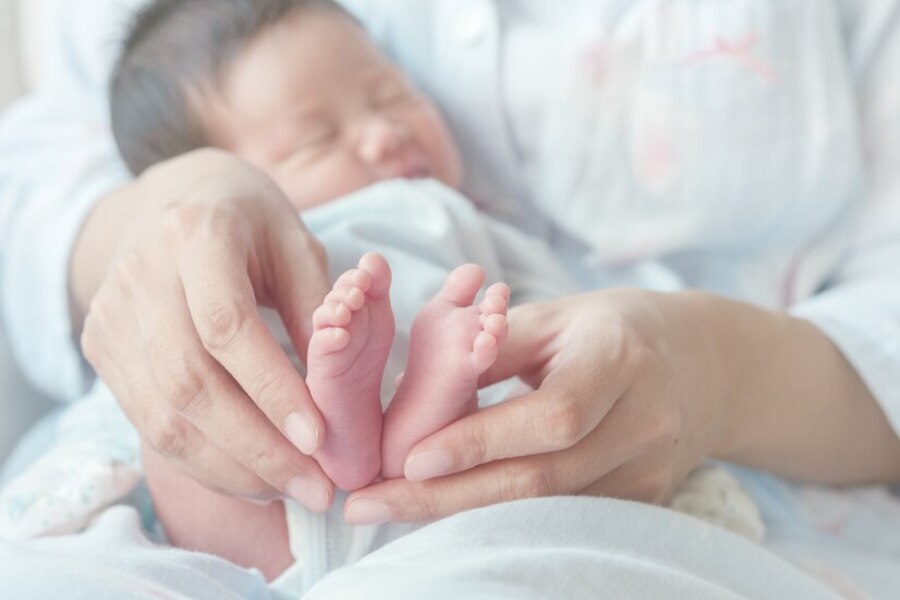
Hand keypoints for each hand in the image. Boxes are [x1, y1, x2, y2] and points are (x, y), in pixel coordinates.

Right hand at [78, 149, 333, 509]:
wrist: (168, 201)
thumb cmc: (250, 221)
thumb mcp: (296, 243)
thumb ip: (316, 308)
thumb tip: (335, 398)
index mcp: (195, 234)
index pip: (226, 326)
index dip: (271, 389)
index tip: (319, 438)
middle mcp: (139, 276)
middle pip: (188, 383)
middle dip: (257, 448)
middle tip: (317, 488)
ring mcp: (111, 317)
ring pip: (162, 417)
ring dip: (231, 469)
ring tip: (291, 491)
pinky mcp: (101, 351)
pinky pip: (149, 424)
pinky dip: (203, 462)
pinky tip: (251, 478)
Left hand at [343, 288, 730, 523]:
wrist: (704, 366)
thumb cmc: (615, 328)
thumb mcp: (558, 316)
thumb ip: (493, 346)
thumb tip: (417, 390)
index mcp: (621, 361)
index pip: (553, 416)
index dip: (481, 442)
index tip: (408, 460)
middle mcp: (644, 426)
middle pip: (543, 480)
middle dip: (448, 498)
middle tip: (369, 504)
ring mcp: (648, 474)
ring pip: (545, 511)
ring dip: (462, 514)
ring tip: (390, 510)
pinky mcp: (641, 503)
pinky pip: (559, 518)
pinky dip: (498, 517)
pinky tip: (445, 512)